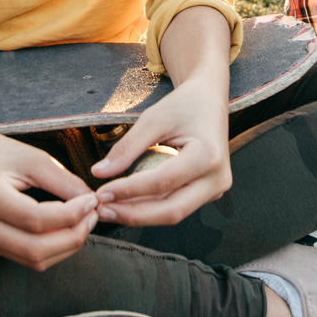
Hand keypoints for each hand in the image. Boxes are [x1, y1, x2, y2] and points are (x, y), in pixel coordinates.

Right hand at [0, 130, 99, 271]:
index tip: (91, 201)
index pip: (35, 219)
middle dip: (73, 236)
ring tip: (82, 223)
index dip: (70, 215)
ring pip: (34, 259)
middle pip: (35, 248)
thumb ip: (65, 182)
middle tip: (92, 216)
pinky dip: (53, 249)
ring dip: (66, 246)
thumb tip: (92, 204)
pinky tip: (65, 230)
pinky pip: (28, 259)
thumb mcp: (35, 159)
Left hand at [86, 75, 232, 227]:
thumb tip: (99, 172)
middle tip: (103, 210)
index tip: (102, 192)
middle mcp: (216, 178)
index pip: (162, 182)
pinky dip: (150, 209)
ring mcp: (214, 189)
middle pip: (171, 210)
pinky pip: (176, 207)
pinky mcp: (208, 193)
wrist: (209, 101)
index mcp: (207, 156)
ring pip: (173, 214)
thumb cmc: (185, 105)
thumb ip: (127, 148)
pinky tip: (128, 205)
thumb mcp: (153, 119)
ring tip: (110, 209)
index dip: (129, 190)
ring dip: (139, 215)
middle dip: (133, 214)